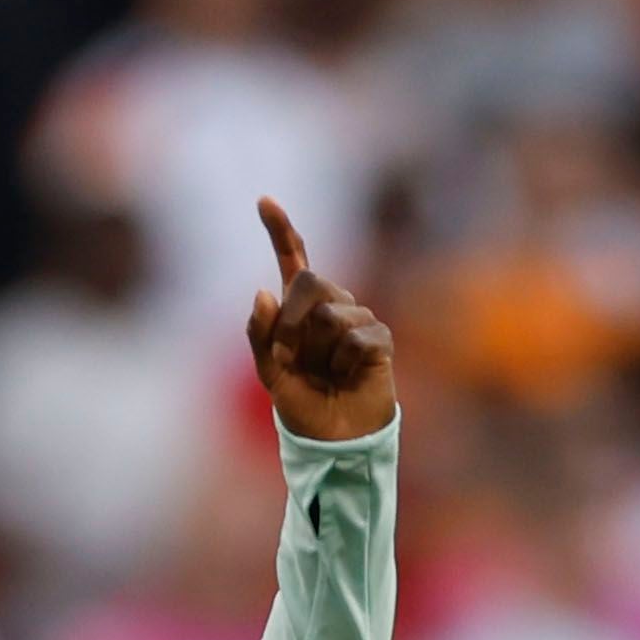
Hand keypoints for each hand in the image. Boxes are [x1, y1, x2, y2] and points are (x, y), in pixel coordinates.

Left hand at [245, 199, 396, 443]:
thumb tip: (263, 291)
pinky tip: (348, 377)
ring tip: (325, 375)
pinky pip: (355, 339)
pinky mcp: (379, 339)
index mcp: (299, 309)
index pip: (294, 261)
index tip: (264, 200)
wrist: (334, 439)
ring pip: (330, 317)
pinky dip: (343, 365)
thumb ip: (260, 335)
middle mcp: (332, 305)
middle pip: (309, 284)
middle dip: (291, 325)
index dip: (281, 230)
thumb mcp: (270, 373)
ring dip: (317, 354)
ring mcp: (358, 319)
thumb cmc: (301, 405)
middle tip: (293, 359)